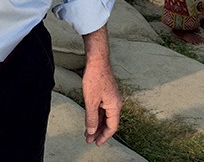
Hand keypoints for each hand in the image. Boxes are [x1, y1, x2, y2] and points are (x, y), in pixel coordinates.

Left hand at [81, 28, 120, 145]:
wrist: (97, 61)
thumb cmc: (95, 78)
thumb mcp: (90, 101)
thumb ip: (91, 118)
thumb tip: (91, 131)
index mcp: (115, 106)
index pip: (112, 127)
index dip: (104, 137)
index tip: (96, 143)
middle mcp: (116, 103)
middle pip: (109, 123)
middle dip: (99, 132)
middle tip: (89, 140)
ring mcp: (112, 98)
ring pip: (105, 116)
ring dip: (97, 124)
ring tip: (87, 132)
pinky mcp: (107, 94)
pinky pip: (103, 109)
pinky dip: (96, 116)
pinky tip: (90, 119)